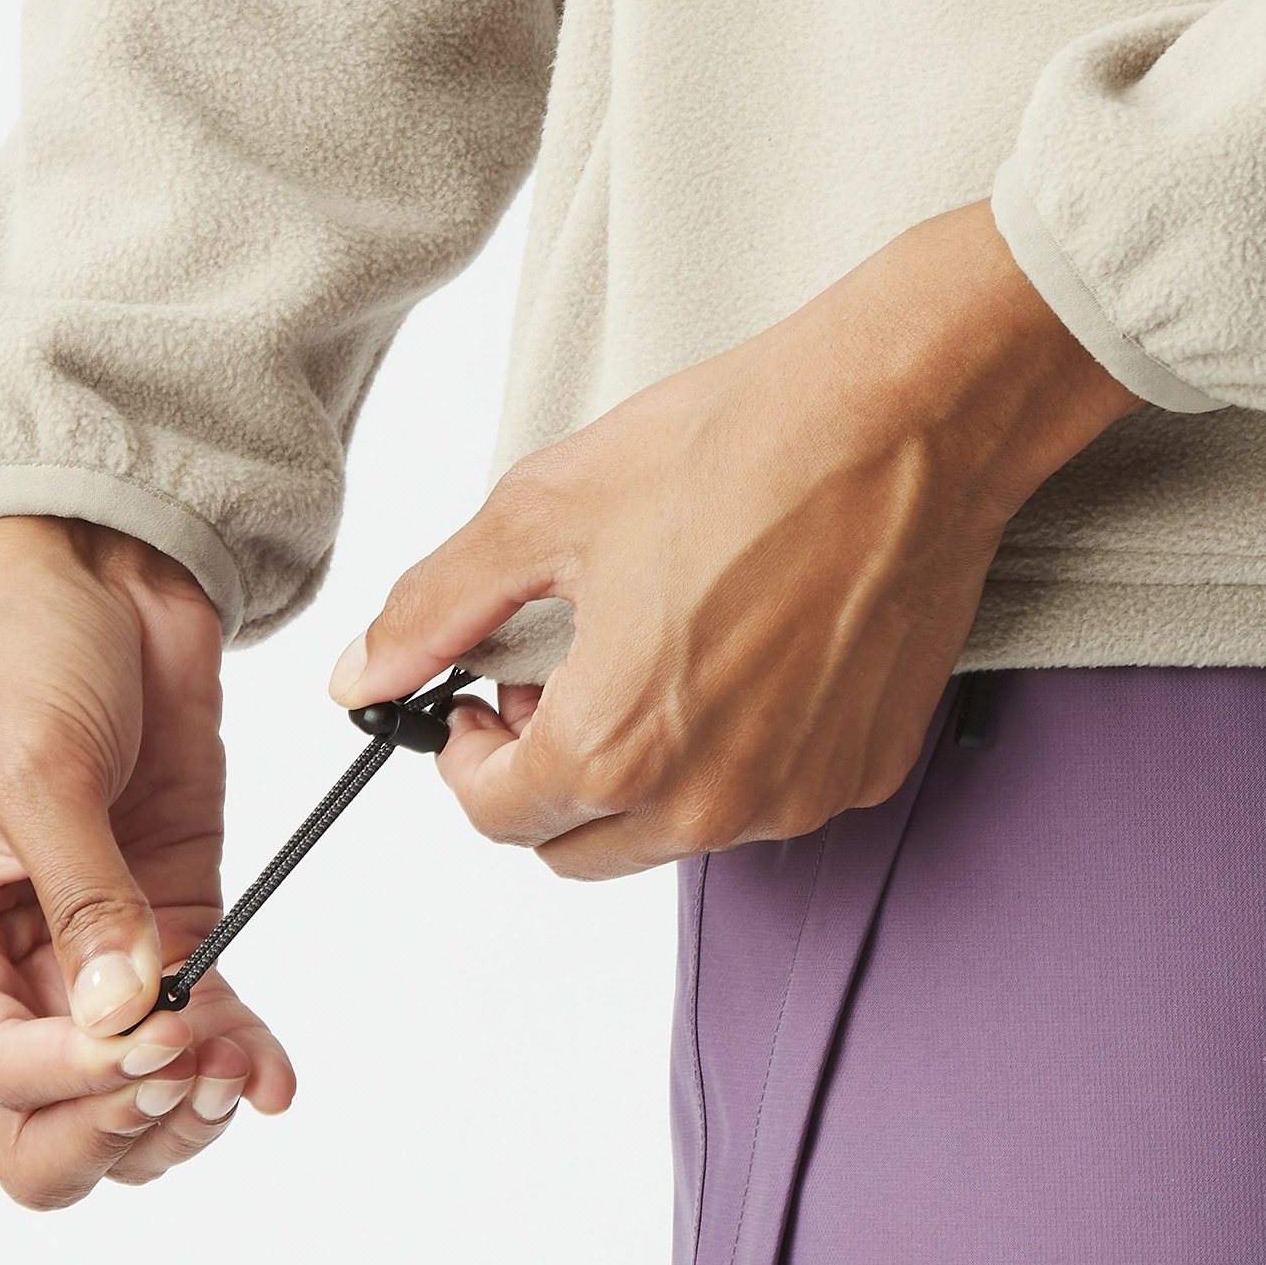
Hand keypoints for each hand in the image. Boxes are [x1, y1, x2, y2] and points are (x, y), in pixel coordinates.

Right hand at [0, 517, 294, 1208]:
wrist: (95, 576)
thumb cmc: (17, 652)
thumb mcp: (37, 769)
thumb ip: (84, 902)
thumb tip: (125, 1018)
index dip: (82, 1075)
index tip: (159, 1032)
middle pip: (46, 1130)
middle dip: (123, 1123)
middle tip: (194, 1068)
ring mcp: (83, 964)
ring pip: (124, 1104)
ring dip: (184, 1108)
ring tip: (241, 1070)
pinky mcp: (164, 928)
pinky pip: (198, 1028)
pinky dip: (236, 1057)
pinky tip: (274, 1073)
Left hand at [329, 200, 1139, 878]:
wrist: (905, 418)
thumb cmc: (739, 449)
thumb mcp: (544, 512)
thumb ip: (436, 608)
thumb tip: (360, 674)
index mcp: (617, 745)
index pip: (495, 817)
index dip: (462, 756)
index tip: (473, 701)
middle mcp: (712, 800)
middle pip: (576, 846)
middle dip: (540, 778)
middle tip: (548, 682)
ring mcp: (799, 795)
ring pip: (670, 834)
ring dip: (634, 775)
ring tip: (645, 657)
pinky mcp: (866, 769)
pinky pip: (764, 801)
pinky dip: (727, 758)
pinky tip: (734, 659)